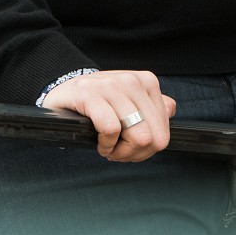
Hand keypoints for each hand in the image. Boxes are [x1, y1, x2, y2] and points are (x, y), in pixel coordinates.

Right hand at [39, 70, 176, 164]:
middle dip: (135, 153)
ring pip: (138, 137)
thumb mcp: (129, 101)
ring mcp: (112, 85)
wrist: (65, 92)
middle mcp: (132, 81)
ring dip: (119, 152)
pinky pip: (111, 130)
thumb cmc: (100, 102)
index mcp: (147, 82)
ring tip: (108, 146)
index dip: (146, 150)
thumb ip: (153, 105)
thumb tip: (170, 109)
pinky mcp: (90, 94)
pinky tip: (99, 142)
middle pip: (153, 139)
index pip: (163, 134)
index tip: (129, 146)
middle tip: (118, 151)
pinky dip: (106, 144)